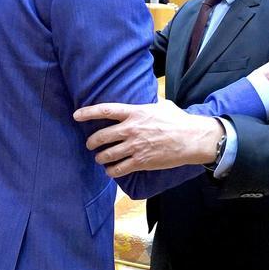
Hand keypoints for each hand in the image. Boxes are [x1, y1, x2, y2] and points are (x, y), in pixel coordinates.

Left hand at [74, 100, 222, 176]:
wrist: (192, 139)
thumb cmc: (179, 120)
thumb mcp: (162, 105)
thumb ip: (149, 103)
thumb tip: (146, 98)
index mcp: (135, 113)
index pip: (105, 110)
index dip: (87, 112)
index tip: (76, 115)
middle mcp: (131, 129)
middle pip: (101, 136)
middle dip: (91, 142)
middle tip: (90, 144)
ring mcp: (135, 147)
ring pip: (106, 155)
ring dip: (100, 158)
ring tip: (100, 158)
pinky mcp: (141, 162)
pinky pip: (118, 169)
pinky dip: (111, 171)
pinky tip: (111, 170)